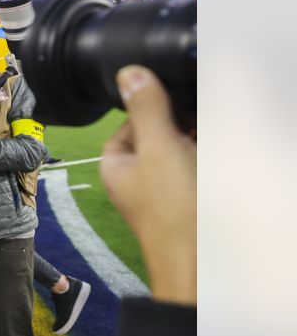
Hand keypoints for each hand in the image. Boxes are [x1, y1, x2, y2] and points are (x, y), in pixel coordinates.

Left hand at [100, 65, 195, 305]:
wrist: (205, 262)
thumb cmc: (172, 211)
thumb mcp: (157, 148)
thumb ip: (146, 109)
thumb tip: (129, 73)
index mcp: (118, 166)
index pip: (131, 121)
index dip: (153, 107)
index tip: (174, 99)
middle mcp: (140, 178)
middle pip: (163, 133)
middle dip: (183, 123)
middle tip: (197, 123)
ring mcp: (169, 189)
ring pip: (185, 148)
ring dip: (199, 139)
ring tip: (205, 146)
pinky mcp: (194, 198)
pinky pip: (200, 166)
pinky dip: (208, 157)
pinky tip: (216, 159)